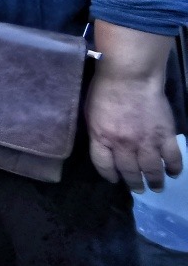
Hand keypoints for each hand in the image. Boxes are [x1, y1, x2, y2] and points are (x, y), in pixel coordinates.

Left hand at [86, 69, 181, 192]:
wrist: (131, 76)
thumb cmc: (105, 89)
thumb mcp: (90, 112)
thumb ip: (98, 131)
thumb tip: (103, 143)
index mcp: (101, 138)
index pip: (103, 165)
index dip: (109, 175)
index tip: (115, 180)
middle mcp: (123, 145)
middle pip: (129, 171)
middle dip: (134, 183)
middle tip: (138, 189)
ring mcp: (146, 142)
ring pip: (151, 169)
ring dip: (154, 181)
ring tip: (156, 187)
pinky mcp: (165, 135)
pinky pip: (172, 157)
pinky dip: (174, 168)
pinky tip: (173, 172)